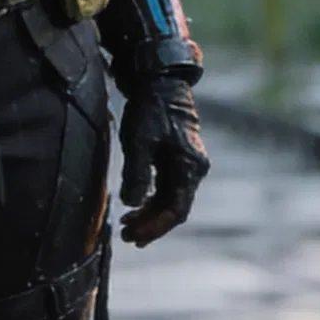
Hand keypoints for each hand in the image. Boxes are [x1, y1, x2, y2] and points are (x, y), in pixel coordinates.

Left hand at [118, 79, 208, 246]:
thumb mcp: (139, 142)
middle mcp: (193, 168)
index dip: (156, 227)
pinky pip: (166, 188)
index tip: (135, 237)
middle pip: (174, 208)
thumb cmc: (150, 110)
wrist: (159, 82)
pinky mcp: (176, 159)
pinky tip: (134, 206)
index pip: (177, 210)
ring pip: (170, 199)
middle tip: (127, 236)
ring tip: (126, 224)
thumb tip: (132, 203)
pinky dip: (151, 200)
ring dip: (149, 214)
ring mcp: (186, 164)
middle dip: (151, 225)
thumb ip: (137, 174)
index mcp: (189, 166)